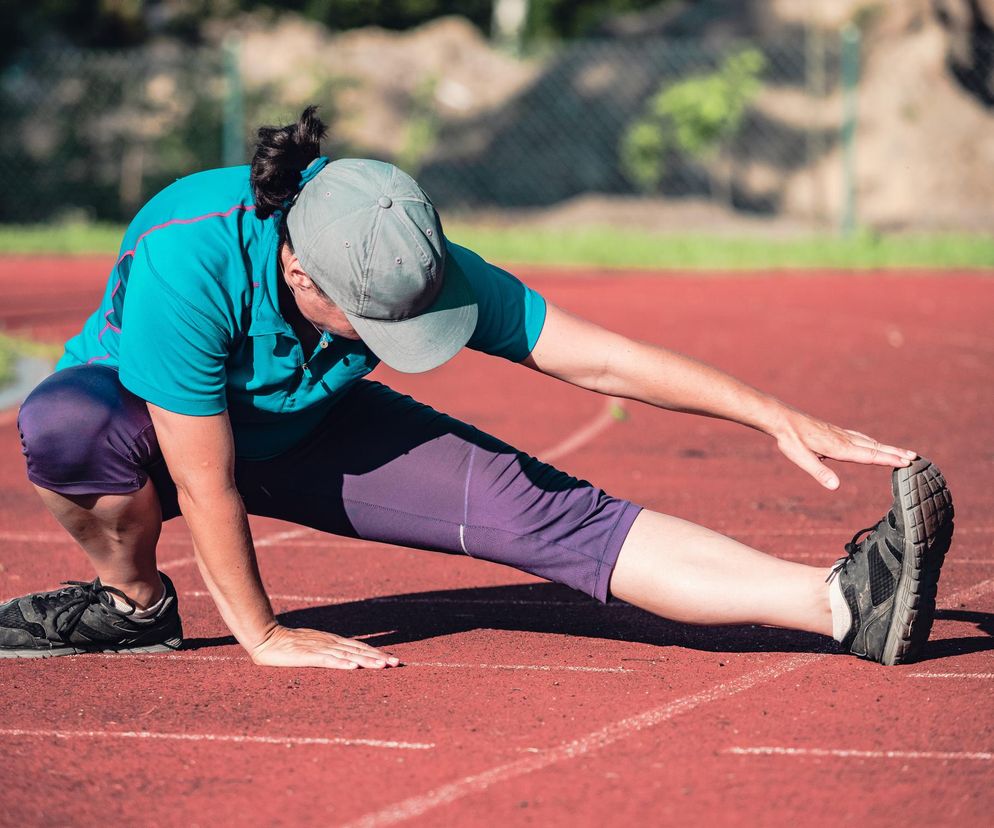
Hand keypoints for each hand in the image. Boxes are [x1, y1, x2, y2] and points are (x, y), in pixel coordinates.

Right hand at [250, 624, 400, 669]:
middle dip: (378, 657)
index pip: (360, 647)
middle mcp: (330, 643)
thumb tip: (346, 658)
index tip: (393, 659)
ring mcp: (320, 648)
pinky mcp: (308, 655)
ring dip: (366, 661)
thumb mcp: (314, 646)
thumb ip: (329, 651)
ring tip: (382, 666)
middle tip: (397, 663)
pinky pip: (327, 660)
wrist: (267, 637)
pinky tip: (353, 667)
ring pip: (347, 655)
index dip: (377, 653)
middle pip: (359, 650)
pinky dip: (341, 664)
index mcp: (333, 641)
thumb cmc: (289, 644)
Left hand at [772, 408, 916, 489]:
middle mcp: (843, 439)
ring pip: (869, 441)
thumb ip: (818, 471)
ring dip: (887, 447)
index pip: (869, 455)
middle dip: (895, 453)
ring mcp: (840, 434)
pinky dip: (872, 442)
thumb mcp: (800, 458)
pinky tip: (873, 443)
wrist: (782, 418)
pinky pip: (860, 437)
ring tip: (902, 452)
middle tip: (915, 458)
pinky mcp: (835, 432)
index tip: (907, 462)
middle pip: (874, 447)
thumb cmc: (790, 439)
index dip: (888, 459)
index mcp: (838, 447)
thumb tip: (835, 486)